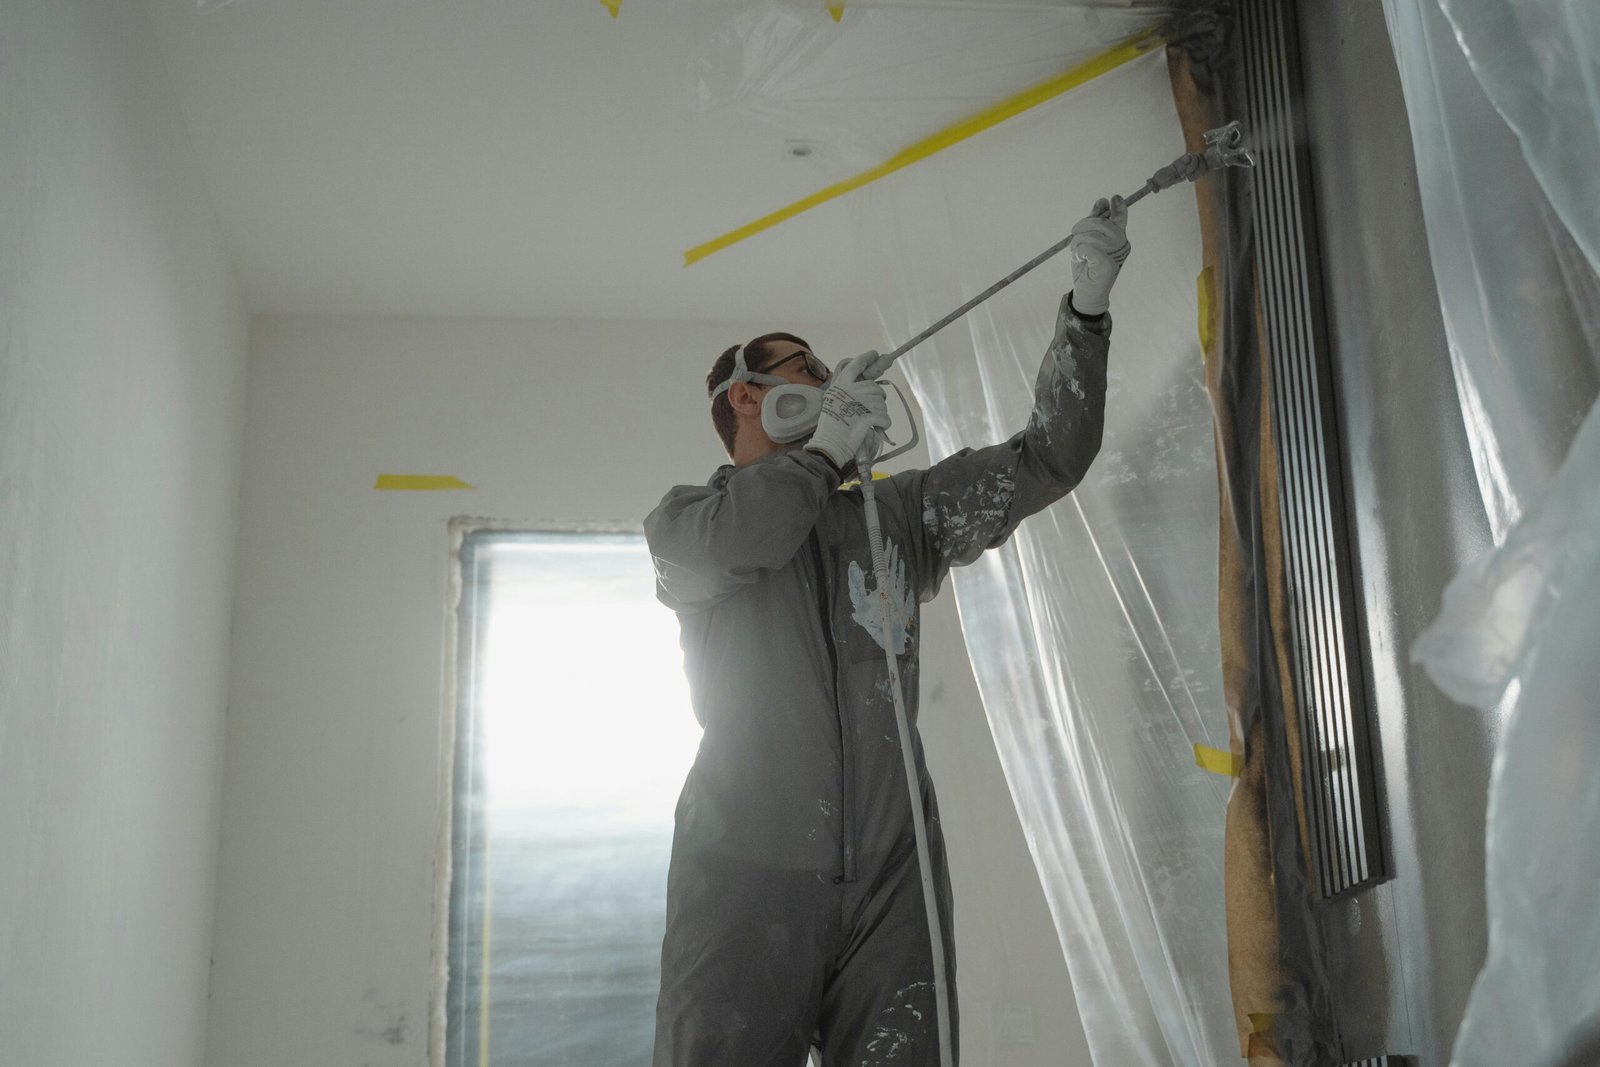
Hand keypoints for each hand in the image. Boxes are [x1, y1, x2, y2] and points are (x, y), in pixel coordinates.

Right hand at [804, 354, 890, 472]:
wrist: (830, 445)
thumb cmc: (831, 427)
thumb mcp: (833, 403)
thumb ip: (847, 393)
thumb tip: (866, 389)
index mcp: (840, 386)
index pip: (855, 366)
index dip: (866, 359)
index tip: (875, 354)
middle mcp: (850, 390)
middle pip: (874, 387)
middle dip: (877, 397)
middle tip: (872, 409)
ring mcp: (860, 402)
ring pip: (882, 402)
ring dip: (880, 412)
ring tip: (869, 422)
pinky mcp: (869, 416)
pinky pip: (885, 417)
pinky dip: (884, 423)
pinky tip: (876, 427)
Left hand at [1069, 196, 1129, 315]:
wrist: (1088, 293)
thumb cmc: (1088, 267)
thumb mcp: (1089, 240)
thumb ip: (1095, 222)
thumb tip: (1102, 201)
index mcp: (1119, 238)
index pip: (1120, 217)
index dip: (1117, 206)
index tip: (1112, 198)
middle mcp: (1121, 245)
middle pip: (1101, 223)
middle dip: (1084, 225)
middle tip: (1076, 235)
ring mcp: (1116, 255)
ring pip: (1092, 235)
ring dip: (1078, 242)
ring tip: (1078, 252)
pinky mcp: (1106, 265)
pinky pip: (1089, 248)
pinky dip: (1080, 251)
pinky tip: (1080, 257)